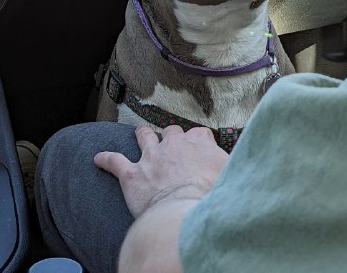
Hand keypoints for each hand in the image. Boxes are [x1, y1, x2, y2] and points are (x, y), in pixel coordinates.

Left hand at [94, 124, 228, 218]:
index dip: (201, 143)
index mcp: (198, 142)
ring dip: (142, 135)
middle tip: (174, 146)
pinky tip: (98, 158)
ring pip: (144, 136)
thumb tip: (248, 163)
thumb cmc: (212, 198)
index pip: (200, 134)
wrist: (184, 214)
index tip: (203, 151)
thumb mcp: (233, 176)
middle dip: (172, 137)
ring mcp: (151, 157)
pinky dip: (105, 159)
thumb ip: (236, 166)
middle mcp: (173, 144)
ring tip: (140, 133)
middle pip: (172, 131)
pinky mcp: (132, 175)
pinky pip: (114, 161)